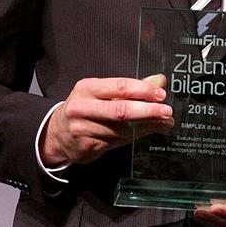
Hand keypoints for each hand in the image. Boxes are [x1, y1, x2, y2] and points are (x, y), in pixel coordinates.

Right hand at [40, 75, 173, 166]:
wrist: (58, 134)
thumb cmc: (86, 108)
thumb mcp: (102, 92)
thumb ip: (131, 88)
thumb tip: (159, 80)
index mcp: (87, 88)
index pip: (119, 86)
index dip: (142, 90)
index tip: (161, 94)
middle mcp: (82, 107)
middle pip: (121, 110)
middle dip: (148, 111)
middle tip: (167, 112)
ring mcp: (83, 129)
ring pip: (122, 129)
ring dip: (147, 126)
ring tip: (164, 123)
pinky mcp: (87, 146)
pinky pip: (118, 142)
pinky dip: (137, 136)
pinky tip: (148, 131)